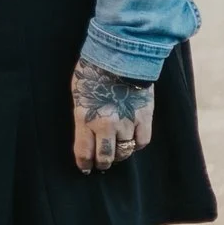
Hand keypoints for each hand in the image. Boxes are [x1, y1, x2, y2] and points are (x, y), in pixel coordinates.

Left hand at [70, 58, 154, 173]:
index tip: (85, 168)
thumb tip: (86, 135)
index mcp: (86, 119)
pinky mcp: (144, 118)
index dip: (85, 163)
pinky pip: (142, 141)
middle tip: (102, 163)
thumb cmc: (93, 71)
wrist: (120, 56)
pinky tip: (132, 140)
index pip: (84, 152)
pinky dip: (137, 144)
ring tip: (117, 151)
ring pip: (125, 151)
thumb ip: (83, 117)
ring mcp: (127, 123)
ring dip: (120, 153)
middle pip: (106, 156)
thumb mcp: (78, 95)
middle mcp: (107, 125)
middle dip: (102, 162)